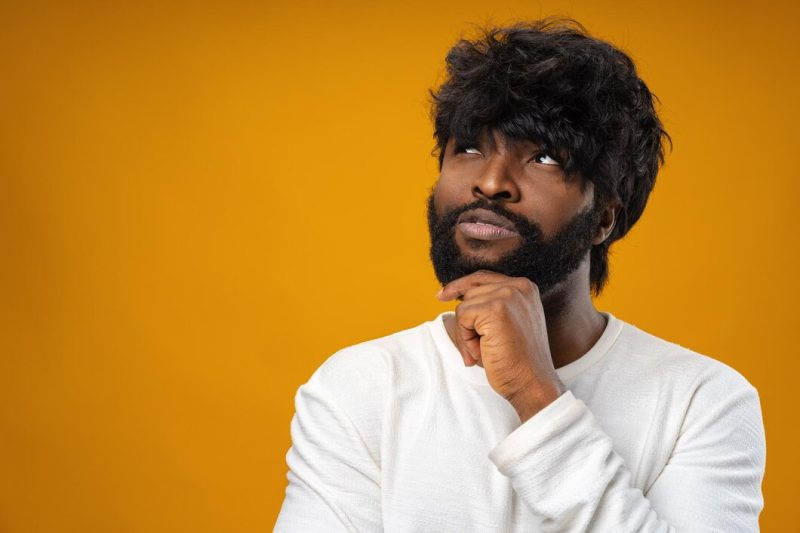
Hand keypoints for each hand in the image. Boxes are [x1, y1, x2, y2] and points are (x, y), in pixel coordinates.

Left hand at [437, 270, 565, 421]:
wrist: (532, 383)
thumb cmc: (516, 360)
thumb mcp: (505, 325)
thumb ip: (488, 305)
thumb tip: (452, 294)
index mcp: (525, 287)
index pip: (483, 277)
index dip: (460, 286)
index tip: (441, 295)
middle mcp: (519, 286)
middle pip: (470, 292)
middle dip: (467, 322)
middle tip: (482, 349)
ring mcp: (509, 295)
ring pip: (464, 306)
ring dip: (467, 333)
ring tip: (486, 351)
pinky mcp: (496, 309)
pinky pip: (462, 317)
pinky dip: (466, 339)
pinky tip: (483, 352)